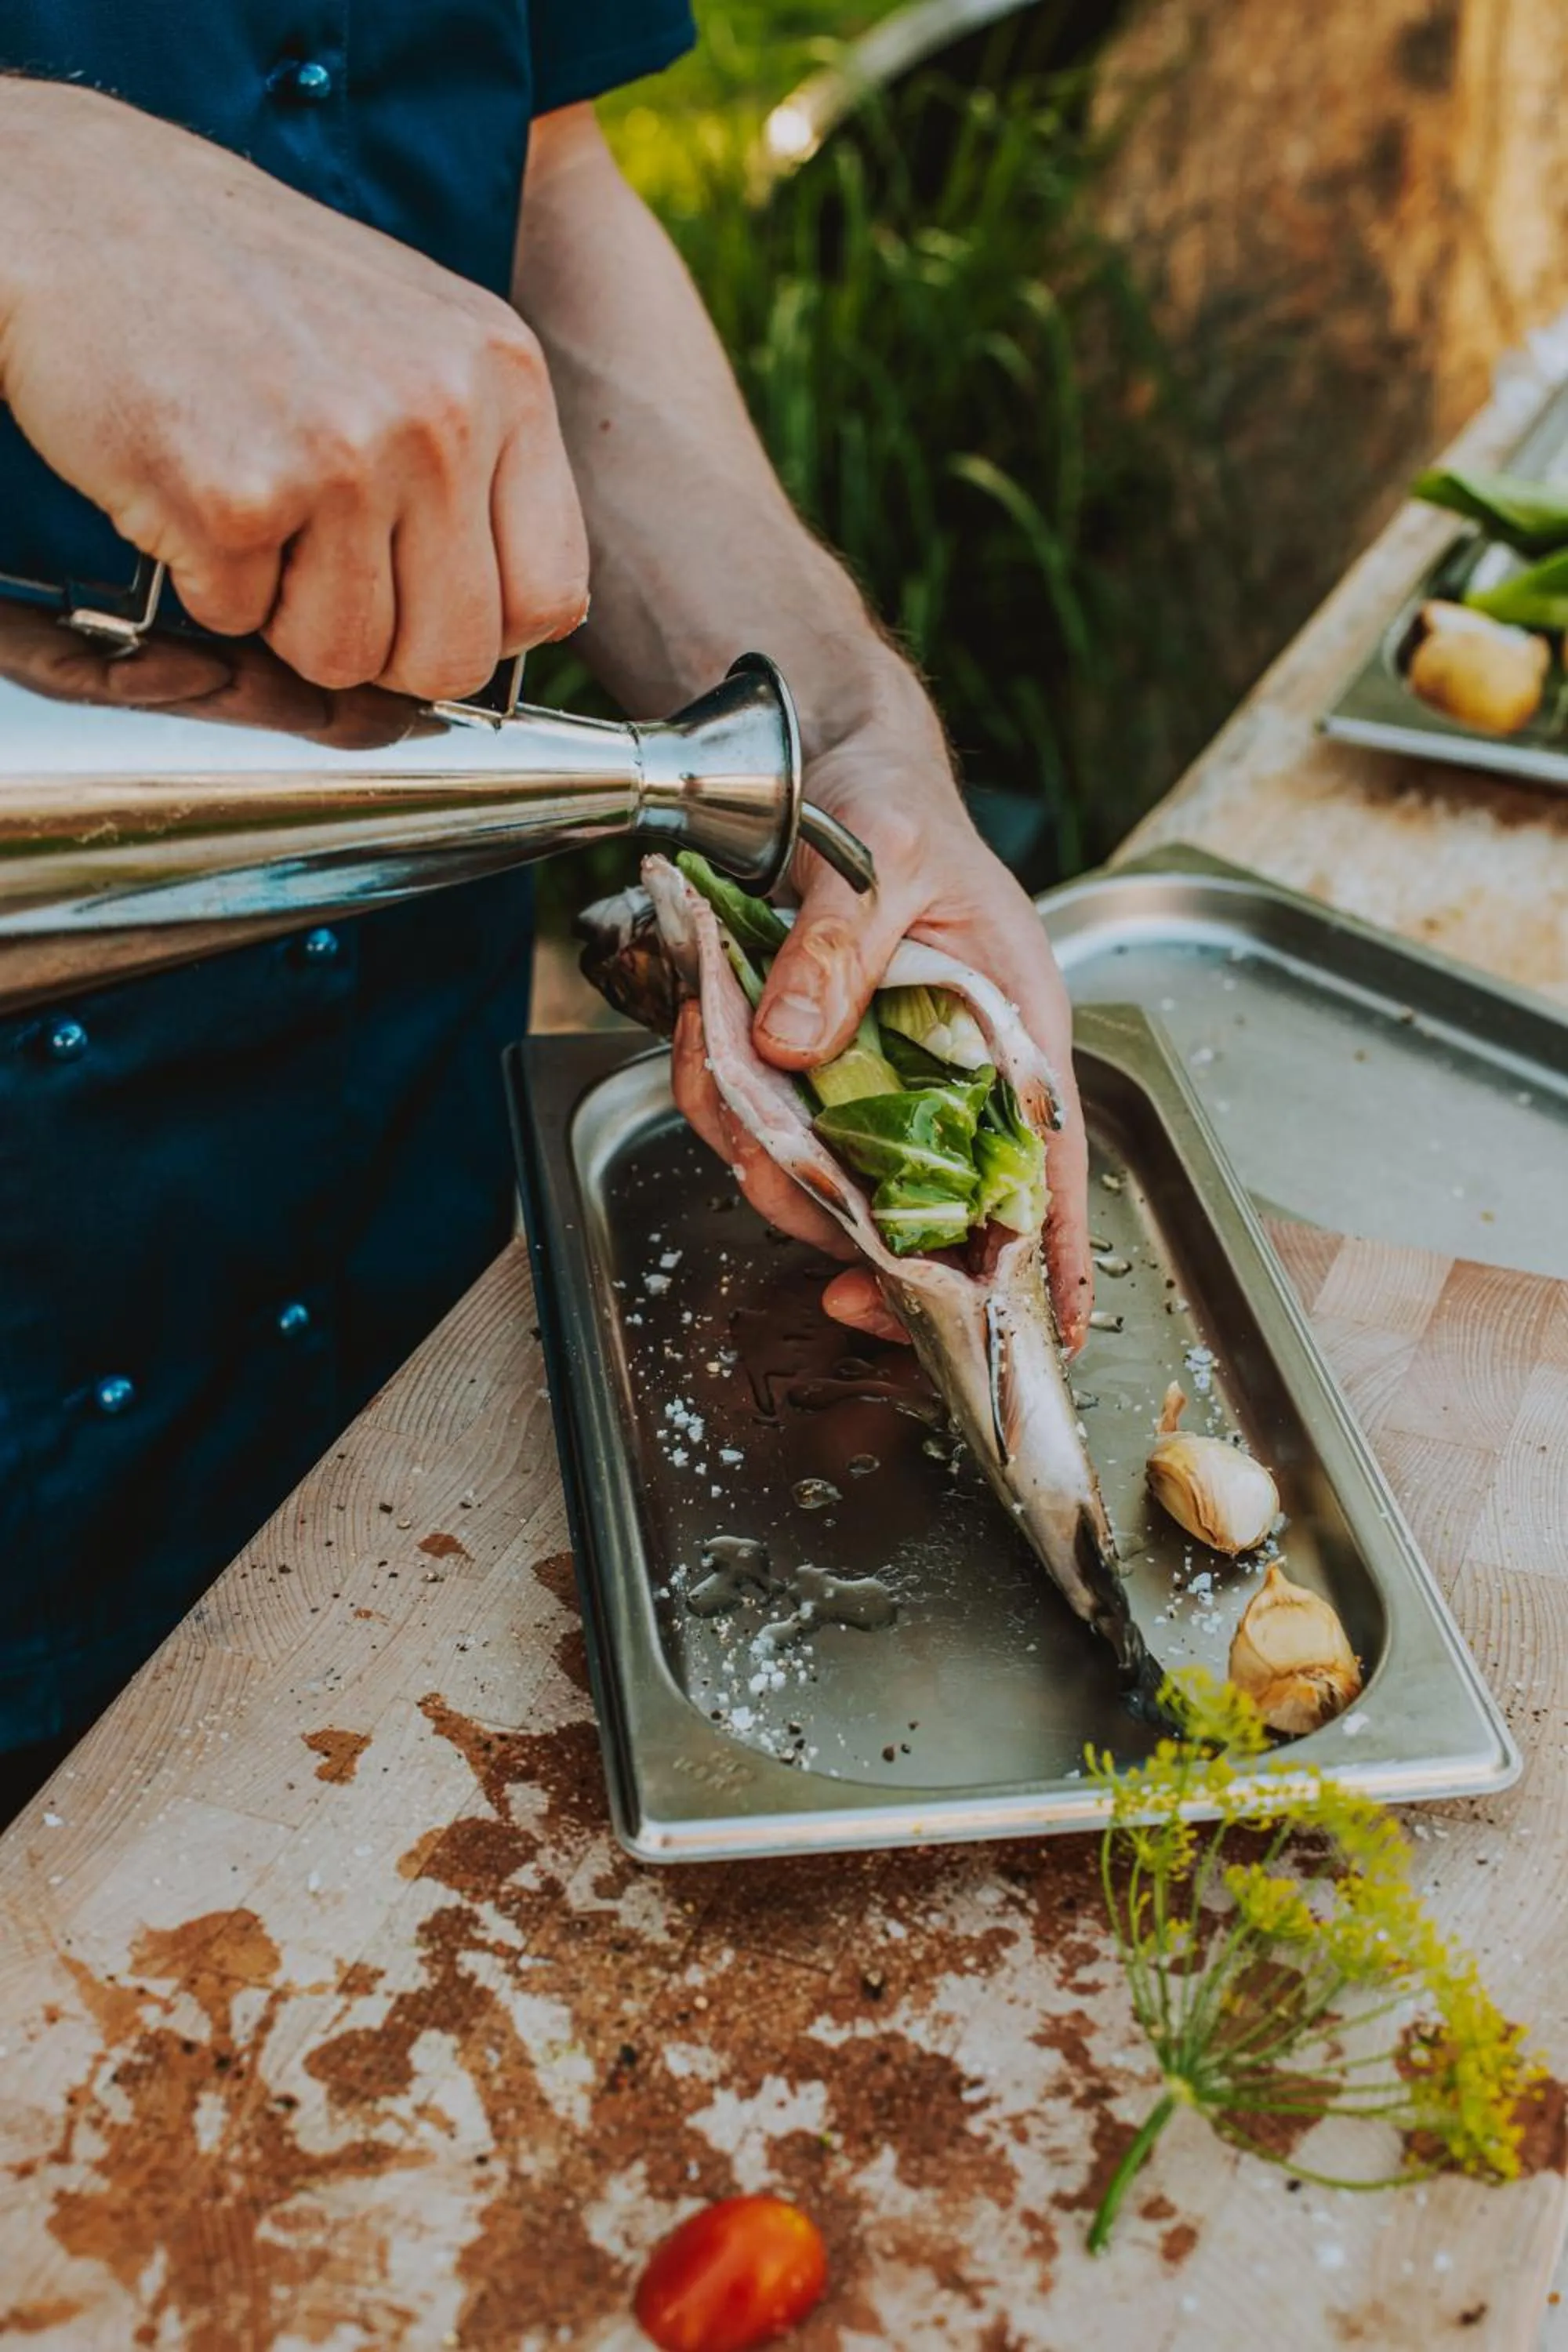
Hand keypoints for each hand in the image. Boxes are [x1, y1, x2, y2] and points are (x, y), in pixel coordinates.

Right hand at [0, 80, 588, 699]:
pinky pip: (241, 622)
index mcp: (503, 375)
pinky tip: (191, 482)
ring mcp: (341, 458)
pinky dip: (206, 580)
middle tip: (323, 576)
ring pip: (347, 658)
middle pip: (454, 657)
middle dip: (383, 647)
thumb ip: (483, 462)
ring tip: (255, 508)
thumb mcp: (417, 337)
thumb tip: (523, 616)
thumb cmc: (246, 281)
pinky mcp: (235, 498)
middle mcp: (439, 416)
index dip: (482, 631)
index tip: (427, 604)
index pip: (551, 596)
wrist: (84, 204)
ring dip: (286, 615)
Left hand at [672, 699, 1093, 1352]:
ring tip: (713, 1058)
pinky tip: (703, 1039)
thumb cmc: (890, 804)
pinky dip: (724, 1104)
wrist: (827, 768)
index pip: (1046, 1168)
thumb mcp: (881, 849)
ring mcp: (882, 1089)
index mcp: (1014, 1033)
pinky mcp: (817, 1081)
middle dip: (841, 1216)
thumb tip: (791, 1044)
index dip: (1045, 1259)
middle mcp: (955, 1081)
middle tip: (770, 1168)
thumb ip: (838, 944)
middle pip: (924, 1207)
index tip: (1043, 1341)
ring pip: (832, 1183)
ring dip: (763, 1153)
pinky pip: (770, 1132)